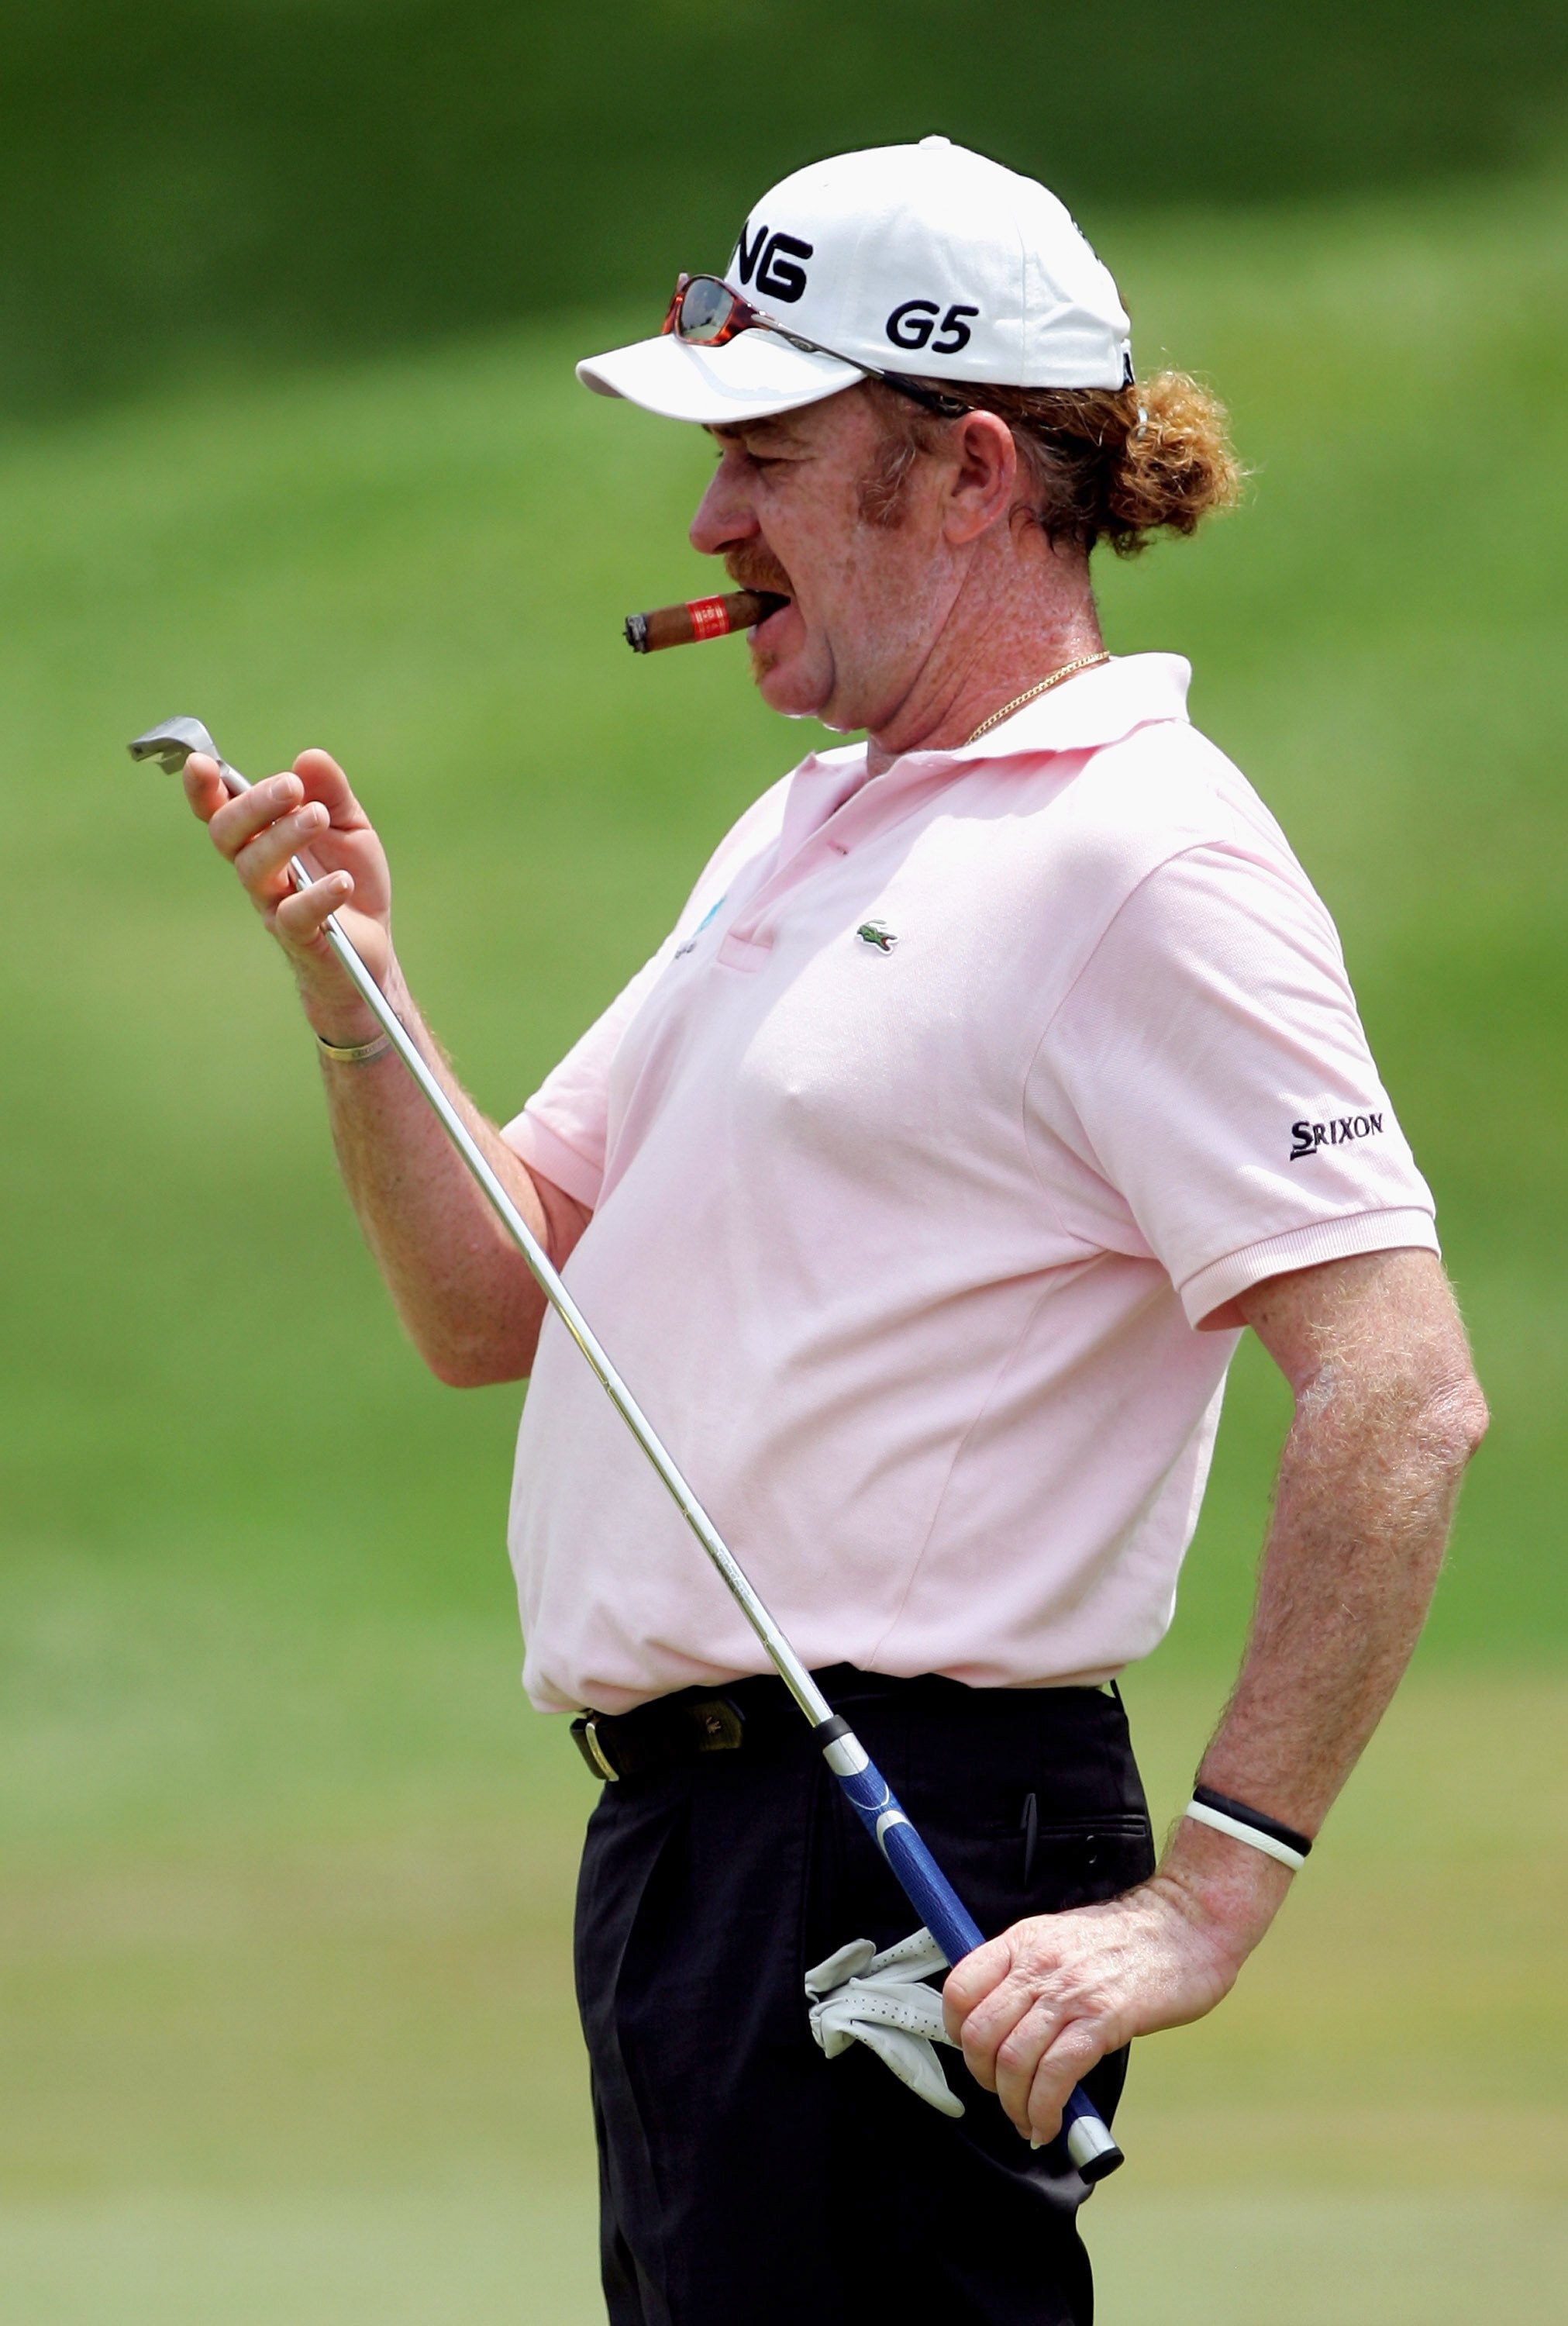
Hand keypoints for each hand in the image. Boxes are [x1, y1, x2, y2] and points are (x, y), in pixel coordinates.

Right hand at [185, 747, 393, 1038]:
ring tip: (317, 817)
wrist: (372, 946)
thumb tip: (309, 758)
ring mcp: (273, 903)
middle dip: (253, 805)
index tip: (201, 764)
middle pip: (229, 834)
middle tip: (290, 787)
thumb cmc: (349, 879)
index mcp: (263, 837)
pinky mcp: (299, 936)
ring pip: (255, 870)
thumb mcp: (349, 826)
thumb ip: (331, 793)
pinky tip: (343, 881)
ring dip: (284, 838)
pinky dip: (318, 897)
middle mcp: (258, 869)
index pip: (222, 810)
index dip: (204, 790)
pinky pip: (295, 916)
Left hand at [942, 1840, 1288, 2145]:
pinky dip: (1045, 2109)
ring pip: (1013, 2060)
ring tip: (1028, 2121)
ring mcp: (1069, 1991)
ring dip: (1014, 2104)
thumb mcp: (1062, 1938)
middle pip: (979, 2033)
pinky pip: (1056, 2075)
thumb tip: (1005, 2025)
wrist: (1186, 1925)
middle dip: (984, 2078)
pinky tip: (1050, 2124)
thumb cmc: (1129, 1938)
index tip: (973, 2055)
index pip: (960, 1988)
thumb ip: (1030, 1972)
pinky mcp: (1103, 2019)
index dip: (956, 2031)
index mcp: (1022, 1941)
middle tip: (1003, 2096)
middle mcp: (1037, 1964)